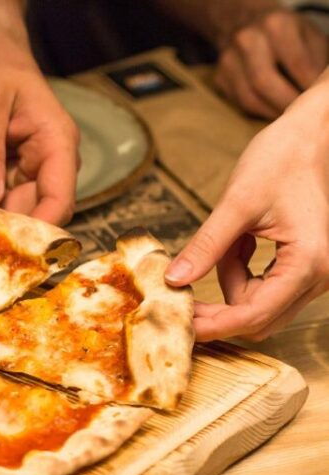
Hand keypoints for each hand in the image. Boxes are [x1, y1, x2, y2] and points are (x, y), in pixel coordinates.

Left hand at [0, 25, 78, 223]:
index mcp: (57, 143)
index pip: (60, 200)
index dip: (40, 230)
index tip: (12, 253)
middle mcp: (51, 161)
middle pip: (40, 213)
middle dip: (13, 234)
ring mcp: (32, 169)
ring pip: (19, 211)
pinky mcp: (11, 174)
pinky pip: (2, 201)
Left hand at [165, 91, 328, 340]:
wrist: (308, 137)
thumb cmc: (279, 160)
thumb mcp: (236, 203)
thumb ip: (206, 246)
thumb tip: (173, 281)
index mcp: (308, 261)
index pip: (254, 314)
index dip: (213, 325)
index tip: (177, 324)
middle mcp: (319, 275)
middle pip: (259, 319)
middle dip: (217, 312)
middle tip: (176, 296)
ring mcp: (315, 273)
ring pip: (258, 305)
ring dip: (229, 284)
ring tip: (224, 242)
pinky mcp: (304, 267)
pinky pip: (264, 288)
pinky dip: (240, 274)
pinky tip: (236, 244)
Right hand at [215, 9, 327, 118]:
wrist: (244, 22)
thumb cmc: (286, 33)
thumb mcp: (308, 36)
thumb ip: (316, 62)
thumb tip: (320, 94)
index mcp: (276, 25)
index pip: (296, 64)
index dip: (309, 87)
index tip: (317, 103)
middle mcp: (247, 40)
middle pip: (265, 83)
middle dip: (287, 104)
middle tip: (302, 117)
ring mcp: (228, 59)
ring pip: (249, 98)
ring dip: (272, 113)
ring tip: (289, 118)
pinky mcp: (219, 78)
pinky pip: (240, 103)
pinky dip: (259, 111)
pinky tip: (273, 112)